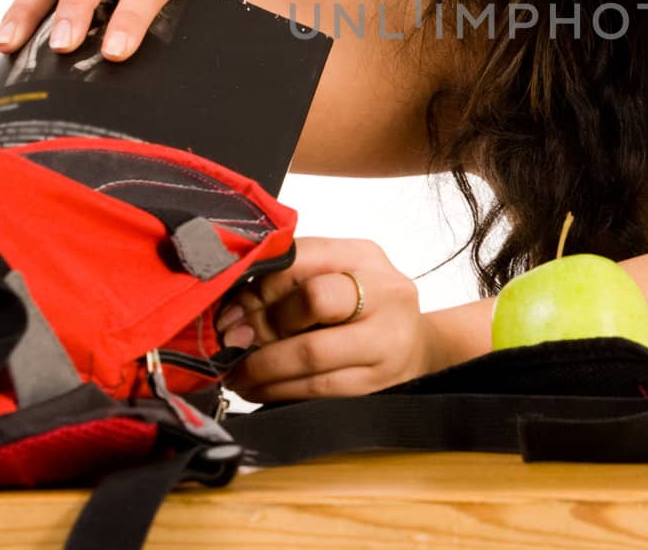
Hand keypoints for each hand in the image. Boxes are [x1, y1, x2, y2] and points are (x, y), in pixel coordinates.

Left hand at [216, 237, 436, 401]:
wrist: (416, 346)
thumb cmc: (365, 306)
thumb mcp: (335, 275)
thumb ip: (288, 281)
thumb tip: (233, 312)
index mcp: (364, 256)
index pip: (302, 259)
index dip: (258, 287)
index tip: (230, 311)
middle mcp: (384, 293)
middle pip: (314, 300)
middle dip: (261, 326)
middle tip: (232, 343)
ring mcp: (386, 342)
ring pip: (311, 355)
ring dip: (262, 368)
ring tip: (237, 372)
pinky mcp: (379, 384)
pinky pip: (319, 391)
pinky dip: (280, 391)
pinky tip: (261, 389)